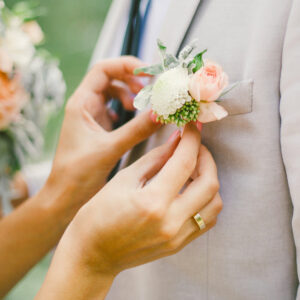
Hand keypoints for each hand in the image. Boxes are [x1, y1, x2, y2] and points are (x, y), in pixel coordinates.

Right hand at [38, 124, 221, 299]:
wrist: (92, 254)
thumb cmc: (98, 215)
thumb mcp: (124, 179)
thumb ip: (155, 158)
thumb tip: (177, 140)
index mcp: (152, 202)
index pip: (185, 162)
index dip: (192, 139)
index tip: (192, 126)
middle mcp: (170, 222)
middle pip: (209, 183)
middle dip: (206, 157)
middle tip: (194, 146)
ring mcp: (177, 237)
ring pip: (214, 203)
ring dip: (209, 179)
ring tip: (194, 168)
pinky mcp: (178, 244)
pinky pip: (207, 220)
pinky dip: (206, 199)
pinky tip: (192, 189)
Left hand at [45, 56, 159, 219]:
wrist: (65, 195)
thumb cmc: (77, 173)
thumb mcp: (110, 148)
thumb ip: (137, 130)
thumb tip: (161, 113)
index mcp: (81, 103)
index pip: (103, 69)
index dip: (126, 65)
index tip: (148, 72)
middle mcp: (85, 106)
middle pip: (110, 78)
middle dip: (131, 80)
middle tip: (150, 89)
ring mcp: (91, 117)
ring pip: (113, 93)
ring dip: (129, 94)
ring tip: (141, 106)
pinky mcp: (98, 128)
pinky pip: (115, 109)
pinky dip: (126, 109)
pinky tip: (132, 118)